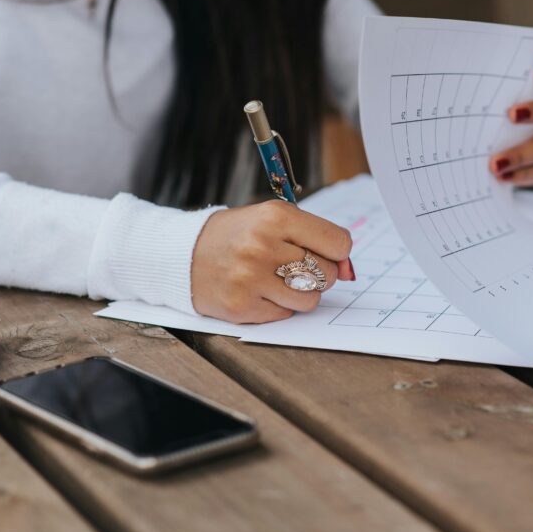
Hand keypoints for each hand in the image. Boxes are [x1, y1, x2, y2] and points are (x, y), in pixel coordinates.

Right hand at [191, 201, 354, 322]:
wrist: (183, 255)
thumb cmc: (236, 236)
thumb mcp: (271, 220)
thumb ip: (313, 237)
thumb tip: (349, 270)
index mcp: (275, 216)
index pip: (339, 243)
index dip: (337, 251)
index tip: (324, 251)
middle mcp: (263, 246)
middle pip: (327, 273)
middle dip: (319, 273)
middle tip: (294, 266)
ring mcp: (251, 279)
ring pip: (311, 299)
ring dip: (302, 294)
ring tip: (279, 281)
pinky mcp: (242, 306)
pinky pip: (286, 315)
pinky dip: (279, 307)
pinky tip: (259, 292)